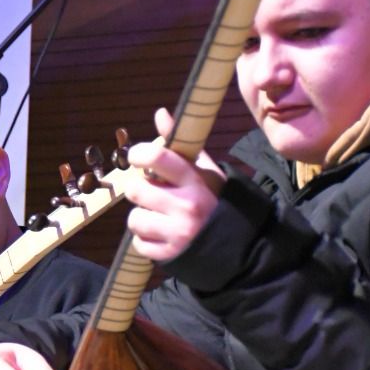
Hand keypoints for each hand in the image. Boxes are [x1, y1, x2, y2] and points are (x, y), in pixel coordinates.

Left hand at [125, 107, 227, 261]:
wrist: (234, 243)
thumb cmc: (213, 200)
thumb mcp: (203, 170)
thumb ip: (179, 144)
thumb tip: (160, 113)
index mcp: (194, 181)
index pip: (158, 157)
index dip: (139, 154)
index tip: (136, 157)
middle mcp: (186, 206)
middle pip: (136, 189)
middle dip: (140, 190)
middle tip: (153, 193)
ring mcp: (177, 233)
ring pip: (134, 219)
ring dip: (142, 217)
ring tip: (159, 216)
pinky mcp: (169, 255)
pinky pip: (138, 243)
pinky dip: (146, 239)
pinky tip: (163, 234)